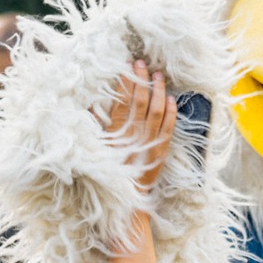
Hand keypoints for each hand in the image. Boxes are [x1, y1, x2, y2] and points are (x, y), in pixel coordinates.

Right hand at [104, 60, 173, 193]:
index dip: (127, 81)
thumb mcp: (96, 148)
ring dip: (159, 90)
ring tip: (159, 76)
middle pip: (141, 100)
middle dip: (142, 79)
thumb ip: (95, 126)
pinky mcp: (162, 150)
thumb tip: (90, 106)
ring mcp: (150, 141)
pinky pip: (169, 126)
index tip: (128, 66)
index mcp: (117, 131)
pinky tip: (172, 99)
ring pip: (158, 109)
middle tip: (143, 64)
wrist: (126, 198)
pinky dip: (171, 112)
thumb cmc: (108, 172)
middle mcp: (135, 133)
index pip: (124, 99)